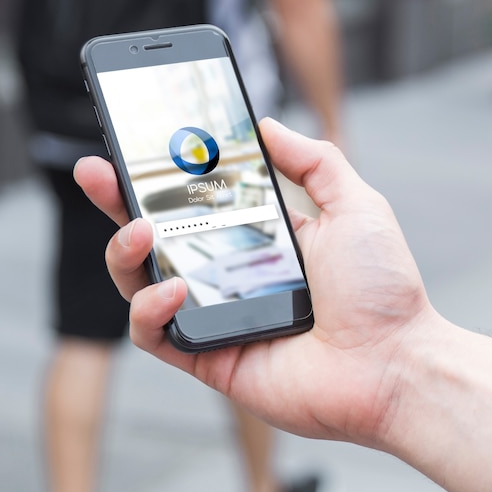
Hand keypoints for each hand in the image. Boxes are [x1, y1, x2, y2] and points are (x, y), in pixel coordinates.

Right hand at [74, 118, 436, 448]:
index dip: (163, 176)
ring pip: (141, 282)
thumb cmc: (381, 288)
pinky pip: (154, 332)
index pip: (197, 201)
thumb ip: (313, 160)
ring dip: (125, 253)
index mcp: (257, 237)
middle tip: (97, 171)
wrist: (394, 364)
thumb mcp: (355, 204)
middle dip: (119, 202)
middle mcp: (229, 273)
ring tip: (140, 230)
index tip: (138, 145)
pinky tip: (174, 289)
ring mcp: (214, 315)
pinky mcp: (206, 355)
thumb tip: (266, 127)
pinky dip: (150, 308)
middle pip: (156, 237)